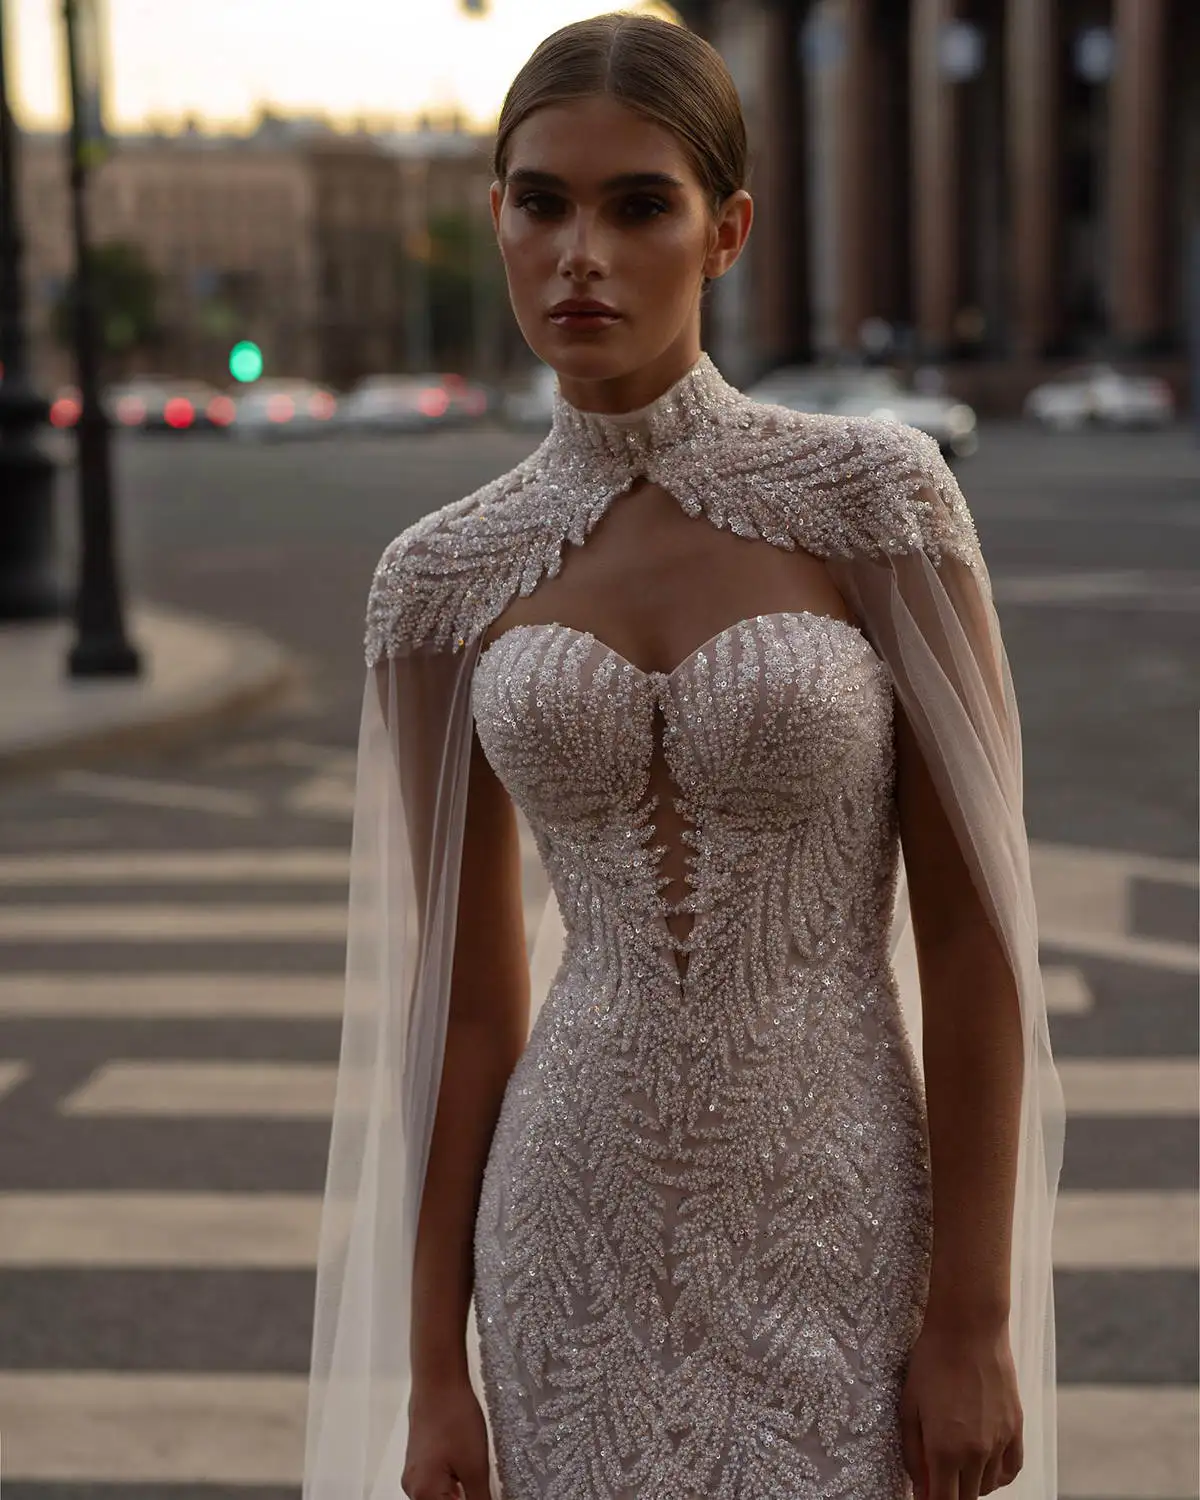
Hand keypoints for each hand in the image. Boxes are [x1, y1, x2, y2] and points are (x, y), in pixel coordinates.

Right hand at [402, 1376, 492, 1499]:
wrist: (439, 1381)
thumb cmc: (455, 1419)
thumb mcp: (475, 1467)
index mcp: (423, 1495)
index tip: (485, 1492)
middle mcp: (412, 1489)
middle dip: (464, 1499)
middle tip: (482, 1485)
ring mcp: (413, 1474)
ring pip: (440, 1497)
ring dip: (459, 1495)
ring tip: (475, 1478)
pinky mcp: (419, 1460)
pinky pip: (435, 1484)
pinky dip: (452, 1485)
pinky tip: (466, 1470)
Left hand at [899, 1314, 1023, 1499]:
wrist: (968, 1329)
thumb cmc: (931, 1362)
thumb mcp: (909, 1406)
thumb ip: (913, 1452)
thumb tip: (918, 1486)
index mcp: (944, 1450)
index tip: (924, 1494)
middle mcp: (975, 1454)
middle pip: (966, 1499)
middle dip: (949, 1494)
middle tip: (937, 1476)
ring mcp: (1000, 1442)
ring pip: (988, 1486)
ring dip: (971, 1484)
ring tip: (956, 1464)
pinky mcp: (1016, 1428)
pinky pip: (1011, 1470)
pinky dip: (998, 1476)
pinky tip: (985, 1465)